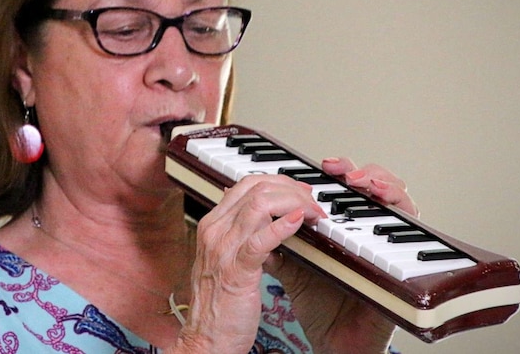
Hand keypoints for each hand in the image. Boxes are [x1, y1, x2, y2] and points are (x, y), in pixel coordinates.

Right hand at [173, 174, 323, 352]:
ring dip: (294, 203)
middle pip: (255, 187)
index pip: (246, 184)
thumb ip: (242, 235)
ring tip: (313, 213)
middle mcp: (215, 231)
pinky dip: (283, 226)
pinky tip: (299, 222)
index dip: (278, 182)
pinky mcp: (237, 272)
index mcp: (213, 225)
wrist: (206, 340)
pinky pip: (261, 240)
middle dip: (291, 188)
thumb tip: (268, 217)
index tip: (300, 192)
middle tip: (313, 201)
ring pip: (259, 205)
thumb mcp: (226, 260)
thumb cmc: (219, 306)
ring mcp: (223, 250)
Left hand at [277, 157, 415, 353]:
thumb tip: (252, 217)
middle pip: (375, 190)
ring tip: (361, 181)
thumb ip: (277, 242)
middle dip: (361, 171)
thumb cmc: (320, 307)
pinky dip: (403, 211)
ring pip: (399, 202)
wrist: (334, 343)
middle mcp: (367, 236)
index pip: (346, 191)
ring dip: (383, 183)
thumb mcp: (293, 268)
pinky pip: (416, 233)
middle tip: (340, 170)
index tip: (321, 164)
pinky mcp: (404, 264)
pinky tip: (383, 201)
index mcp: (342, 232)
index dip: (338, 173)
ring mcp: (388, 248)